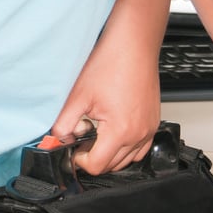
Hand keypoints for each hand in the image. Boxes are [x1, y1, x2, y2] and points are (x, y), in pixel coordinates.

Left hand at [50, 23, 160, 174]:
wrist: (133, 47)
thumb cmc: (110, 65)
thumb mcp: (77, 97)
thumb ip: (63, 124)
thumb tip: (59, 140)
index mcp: (120, 131)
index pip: (97, 165)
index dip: (79, 161)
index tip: (73, 149)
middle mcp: (138, 134)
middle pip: (112, 166)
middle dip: (93, 156)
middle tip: (81, 138)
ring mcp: (148, 130)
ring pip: (127, 160)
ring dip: (110, 153)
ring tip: (98, 133)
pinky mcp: (153, 124)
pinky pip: (140, 149)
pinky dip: (126, 148)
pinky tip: (114, 133)